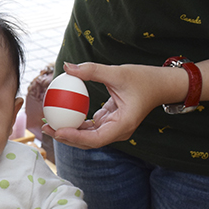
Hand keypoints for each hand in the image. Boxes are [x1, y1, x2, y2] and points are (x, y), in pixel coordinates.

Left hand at [42, 62, 176, 148]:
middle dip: (66, 138)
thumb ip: (91, 70)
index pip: (95, 139)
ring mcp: (114, 129)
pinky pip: (91, 127)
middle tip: (46, 128)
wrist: (161, 84)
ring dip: (69, 132)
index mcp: (123, 125)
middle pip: (88, 142)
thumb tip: (66, 67)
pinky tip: (61, 115)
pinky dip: (76, 124)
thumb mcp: (117, 72)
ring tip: (48, 124)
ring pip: (88, 137)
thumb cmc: (144, 78)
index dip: (75, 138)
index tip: (58, 130)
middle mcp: (118, 131)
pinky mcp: (111, 123)